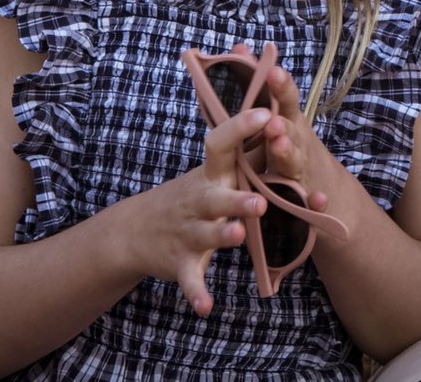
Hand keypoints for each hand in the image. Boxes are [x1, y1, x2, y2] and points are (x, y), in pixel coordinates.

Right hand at [121, 106, 271, 315]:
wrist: (135, 230)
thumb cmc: (193, 195)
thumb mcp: (213, 173)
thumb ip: (247, 156)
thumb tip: (286, 124)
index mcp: (212, 175)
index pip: (222, 143)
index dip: (242, 127)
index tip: (267, 113)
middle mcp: (200, 200)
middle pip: (218, 197)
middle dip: (237, 200)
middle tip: (260, 201)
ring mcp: (188, 232)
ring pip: (206, 234)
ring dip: (221, 235)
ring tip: (239, 235)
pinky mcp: (180, 263)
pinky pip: (189, 280)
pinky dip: (196, 294)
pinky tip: (206, 307)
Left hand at [258, 58, 332, 213]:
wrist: (322, 187)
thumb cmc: (289, 144)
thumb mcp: (274, 115)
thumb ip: (256, 86)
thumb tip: (238, 47)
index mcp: (287, 120)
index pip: (284, 100)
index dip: (280, 86)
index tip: (271, 70)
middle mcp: (297, 141)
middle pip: (291, 129)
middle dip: (283, 124)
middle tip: (272, 121)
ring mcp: (302, 168)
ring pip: (295, 161)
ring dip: (289, 153)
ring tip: (280, 146)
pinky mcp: (305, 197)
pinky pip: (311, 201)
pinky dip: (316, 202)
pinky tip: (317, 202)